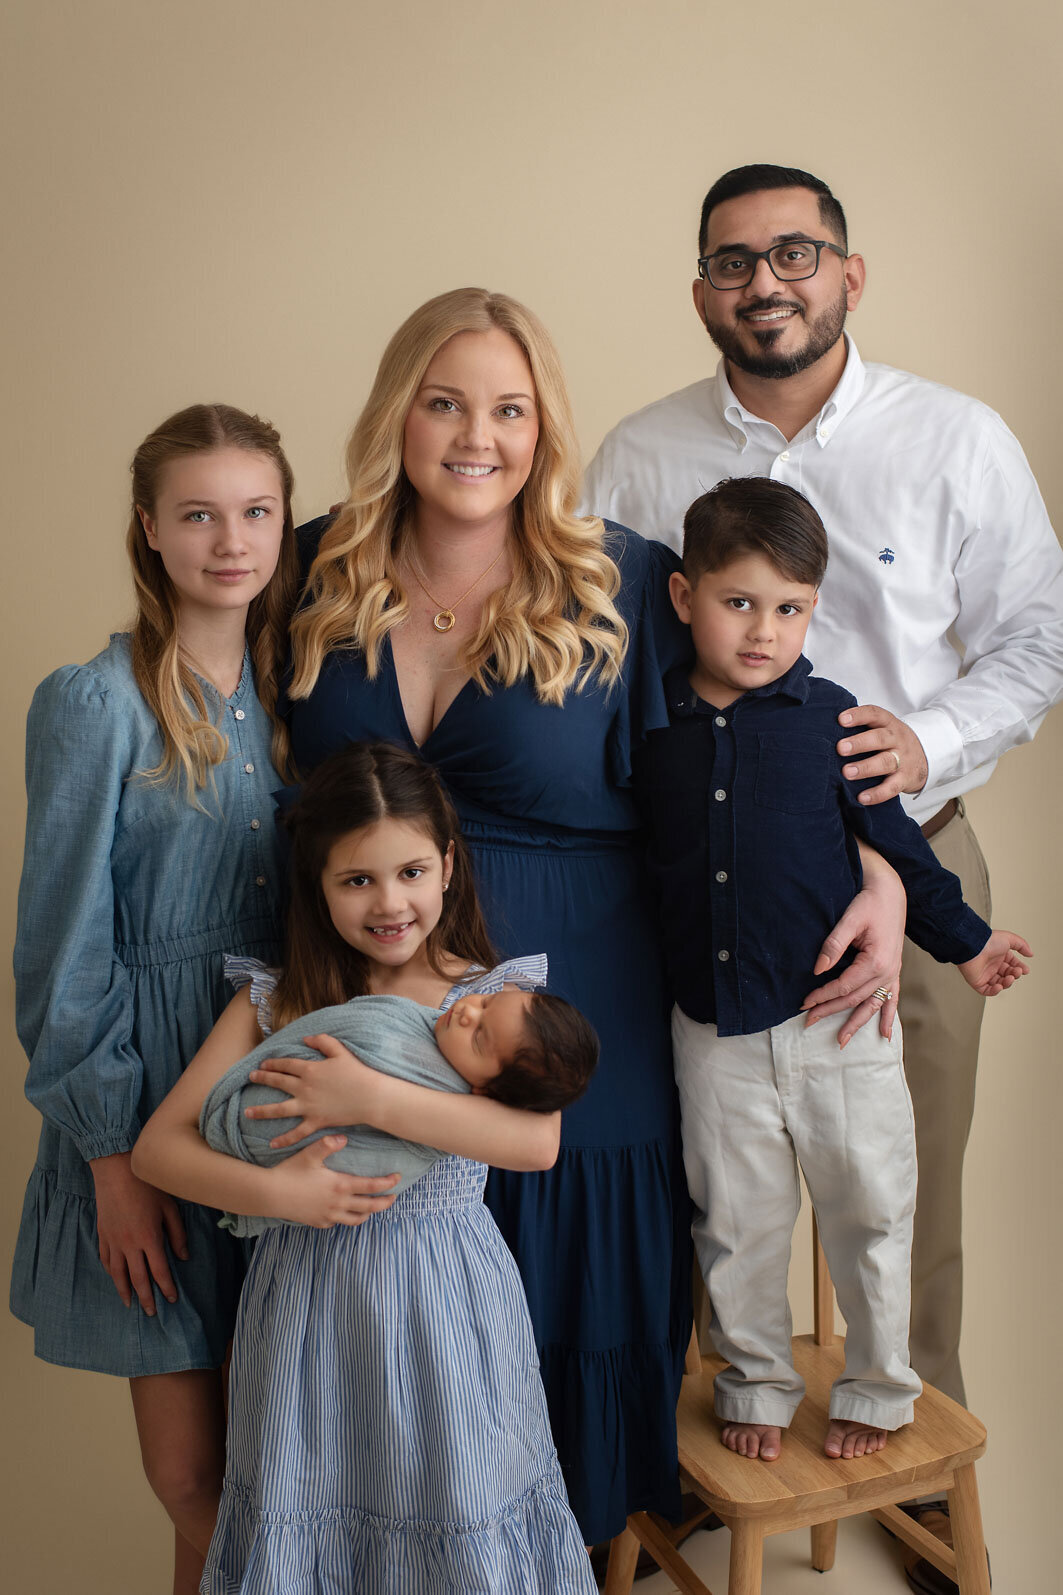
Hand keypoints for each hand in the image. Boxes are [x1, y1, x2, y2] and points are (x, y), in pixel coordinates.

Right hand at [89, 1152, 188, 1312]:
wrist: (116, 1169)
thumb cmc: (147, 1184)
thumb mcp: (169, 1207)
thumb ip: (177, 1234)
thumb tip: (184, 1257)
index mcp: (149, 1238)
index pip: (160, 1271)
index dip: (166, 1287)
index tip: (172, 1299)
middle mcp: (129, 1245)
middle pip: (137, 1279)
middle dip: (146, 1298)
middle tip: (151, 1313)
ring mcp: (113, 1241)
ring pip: (118, 1274)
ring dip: (124, 1291)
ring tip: (129, 1304)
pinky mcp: (102, 1234)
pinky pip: (105, 1259)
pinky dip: (111, 1272)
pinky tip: (115, 1277)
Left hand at [245, 1034, 380, 1149]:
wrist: (370, 1096)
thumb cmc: (357, 1072)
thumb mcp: (341, 1051)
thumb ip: (322, 1041)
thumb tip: (305, 1038)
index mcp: (310, 1069)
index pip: (286, 1065)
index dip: (273, 1063)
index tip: (263, 1064)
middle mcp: (305, 1088)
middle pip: (278, 1083)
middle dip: (262, 1079)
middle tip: (250, 1078)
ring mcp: (309, 1106)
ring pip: (280, 1110)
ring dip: (262, 1111)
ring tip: (247, 1112)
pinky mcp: (316, 1121)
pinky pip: (297, 1132)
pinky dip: (284, 1139)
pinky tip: (272, 1144)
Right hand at [268, 1136, 398, 1227]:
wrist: (270, 1195)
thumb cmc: (290, 1172)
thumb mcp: (309, 1154)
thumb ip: (328, 1144)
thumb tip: (344, 1137)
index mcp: (340, 1185)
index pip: (371, 1187)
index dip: (388, 1183)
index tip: (398, 1179)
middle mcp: (338, 1204)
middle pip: (370, 1207)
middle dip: (385, 1203)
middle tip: (394, 1197)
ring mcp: (328, 1216)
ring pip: (355, 1219)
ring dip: (367, 1213)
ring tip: (372, 1208)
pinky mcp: (318, 1222)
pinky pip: (337, 1223)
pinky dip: (346, 1217)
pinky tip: (345, 1211)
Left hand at [802, 865, 905, 1045]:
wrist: (891, 892)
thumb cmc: (869, 902)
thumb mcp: (849, 919)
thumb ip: (833, 945)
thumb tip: (817, 969)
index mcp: (876, 961)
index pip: (844, 987)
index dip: (822, 996)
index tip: (804, 1002)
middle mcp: (887, 972)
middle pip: (855, 999)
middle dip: (830, 1011)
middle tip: (808, 1022)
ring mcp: (892, 973)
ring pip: (872, 1004)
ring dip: (857, 1023)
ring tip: (842, 1041)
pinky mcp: (893, 971)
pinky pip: (891, 999)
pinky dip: (888, 1016)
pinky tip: (885, 1035)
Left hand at [838, 705, 927, 804]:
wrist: (927, 756)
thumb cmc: (893, 742)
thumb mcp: (883, 729)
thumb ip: (863, 729)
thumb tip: (827, 731)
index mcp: (888, 724)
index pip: (875, 714)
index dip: (859, 715)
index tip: (841, 719)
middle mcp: (897, 740)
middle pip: (880, 738)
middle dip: (859, 743)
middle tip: (840, 748)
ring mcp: (903, 760)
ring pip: (885, 762)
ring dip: (865, 768)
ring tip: (846, 772)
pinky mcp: (905, 779)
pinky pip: (892, 787)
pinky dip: (877, 793)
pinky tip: (862, 797)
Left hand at [958, 929, 1031, 995]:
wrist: (973, 946)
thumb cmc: (987, 941)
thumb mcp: (1009, 939)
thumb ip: (1022, 945)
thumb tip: (1031, 954)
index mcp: (999, 956)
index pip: (1012, 965)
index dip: (1020, 968)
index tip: (1025, 970)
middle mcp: (992, 965)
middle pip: (1008, 975)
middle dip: (1015, 975)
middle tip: (1017, 972)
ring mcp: (985, 974)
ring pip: (1000, 983)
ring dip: (1007, 983)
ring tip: (1010, 978)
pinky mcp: (977, 982)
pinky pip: (987, 991)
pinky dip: (994, 991)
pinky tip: (1000, 986)